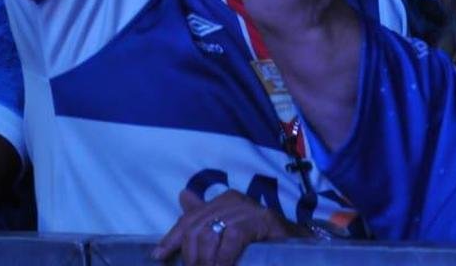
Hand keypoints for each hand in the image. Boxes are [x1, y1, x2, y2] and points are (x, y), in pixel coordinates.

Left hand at [152, 188, 300, 265]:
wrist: (297, 247)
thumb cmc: (259, 242)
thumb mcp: (228, 230)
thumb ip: (206, 217)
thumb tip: (182, 195)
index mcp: (223, 201)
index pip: (189, 219)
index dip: (171, 239)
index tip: (158, 257)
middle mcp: (234, 200)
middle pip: (197, 227)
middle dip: (192, 256)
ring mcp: (249, 209)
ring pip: (211, 233)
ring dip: (206, 260)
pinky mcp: (263, 220)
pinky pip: (232, 237)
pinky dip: (224, 257)